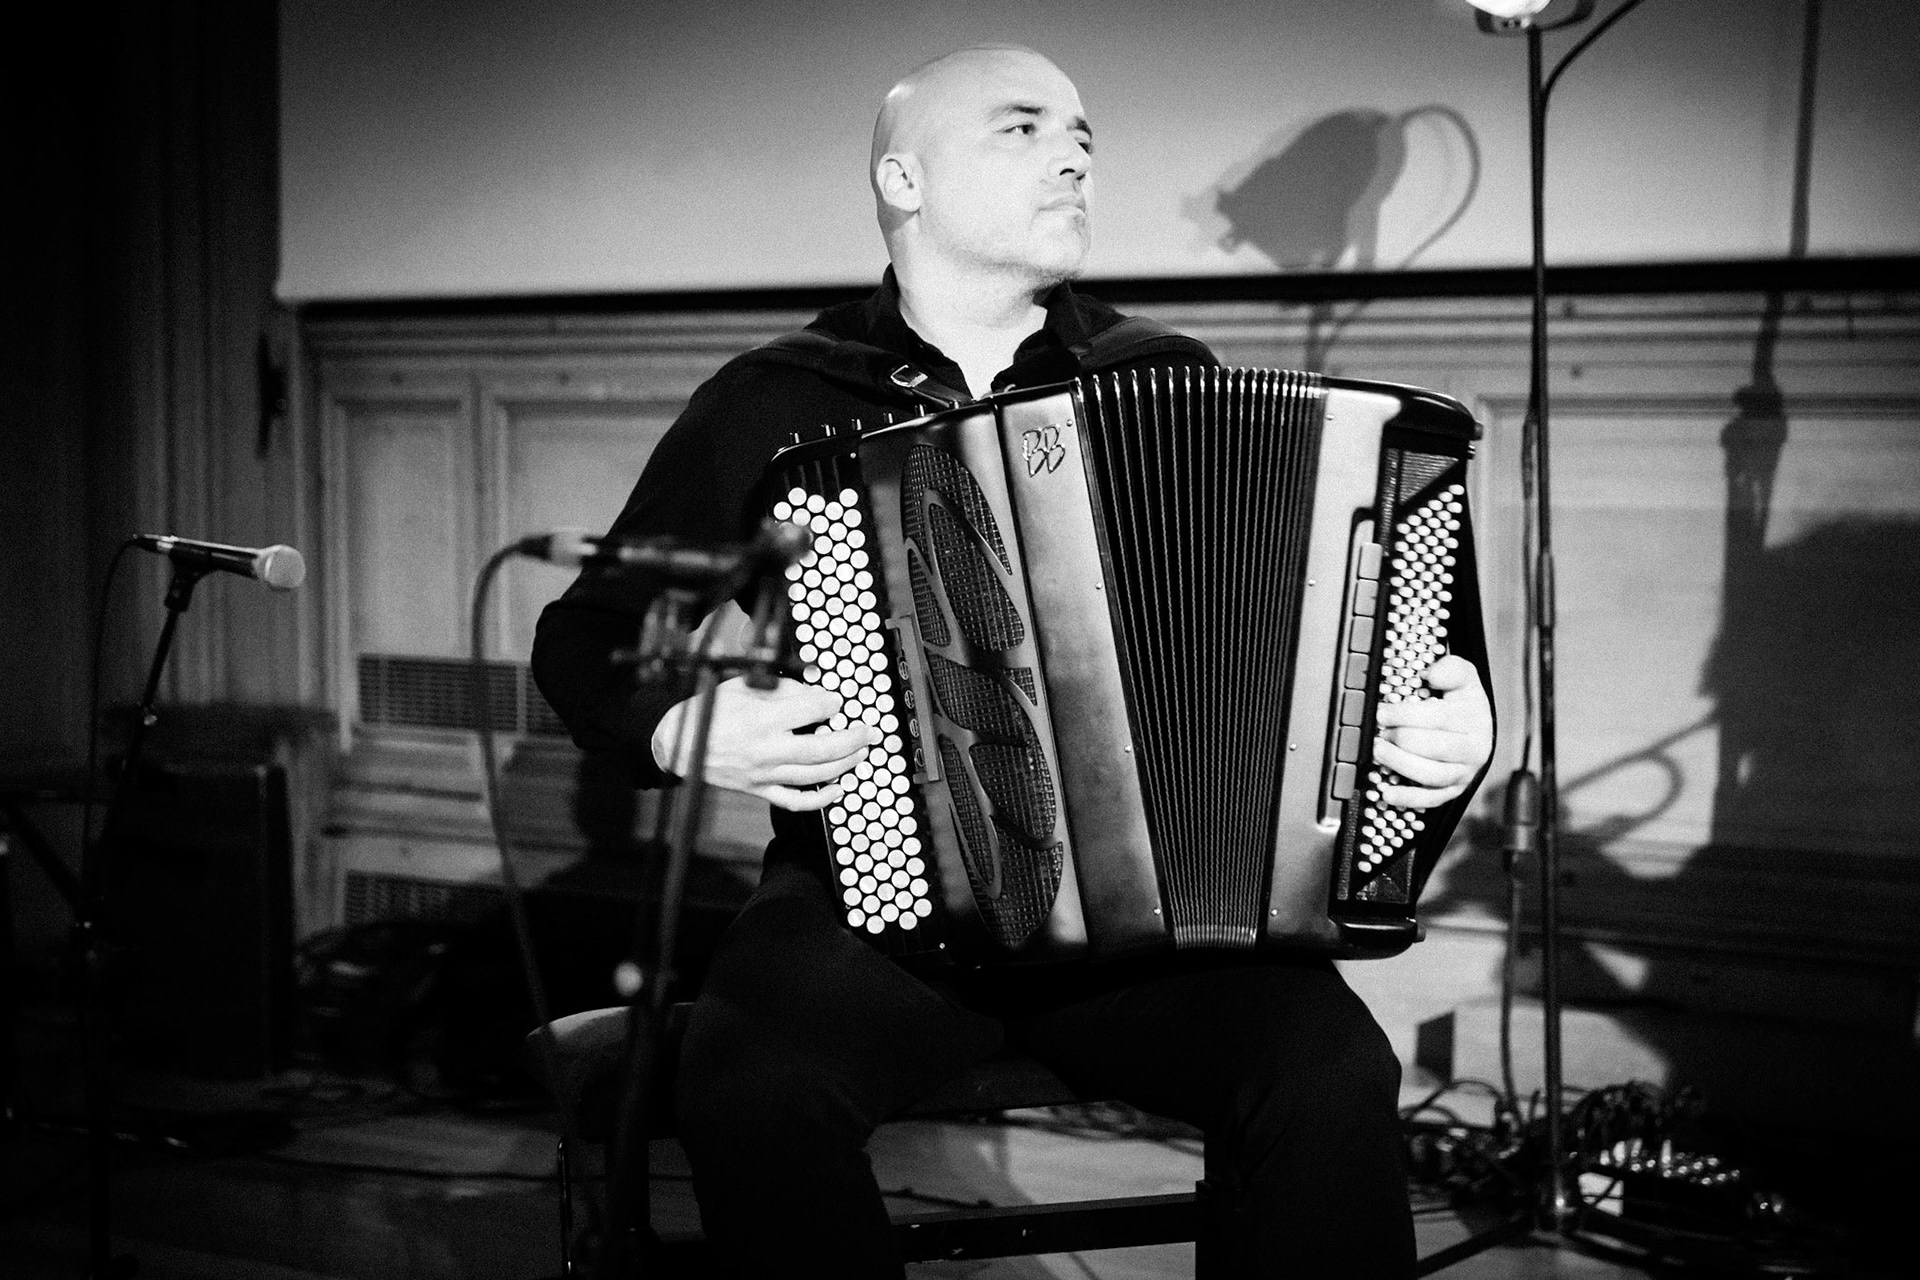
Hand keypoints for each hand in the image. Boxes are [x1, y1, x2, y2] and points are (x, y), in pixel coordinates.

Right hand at [651, 677, 875, 810]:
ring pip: (815, 776)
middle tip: (869, 732)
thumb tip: (814, 692)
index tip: (839, 700)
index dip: (832, 702)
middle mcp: (766, 749)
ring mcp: (764, 774)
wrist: (679, 743)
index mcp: (763, 719)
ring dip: (845, 765)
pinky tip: (838, 788)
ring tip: (861, 753)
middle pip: (822, 748)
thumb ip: (781, 688)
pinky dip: (821, 799)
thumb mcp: (743, 686)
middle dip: (853, 739)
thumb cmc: (711, 709)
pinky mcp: (759, 790)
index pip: (812, 709)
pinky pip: (796, 801)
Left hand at [1371, 655, 1492, 809]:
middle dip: (1400, 739)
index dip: (1406, 715)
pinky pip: (1431, 800)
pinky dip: (1408, 799)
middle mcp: (1475, 750)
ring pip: (1432, 775)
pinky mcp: (1452, 791)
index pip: (1439, 717)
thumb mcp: (1464, 677)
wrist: (1476, 729)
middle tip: (1380, 732)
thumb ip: (1452, 669)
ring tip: (1378, 752)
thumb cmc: (1462, 702)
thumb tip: (1433, 675)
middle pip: (1434, 748)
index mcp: (1476, 720)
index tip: (1382, 712)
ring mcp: (1464, 773)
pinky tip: (1387, 793)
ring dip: (1400, 764)